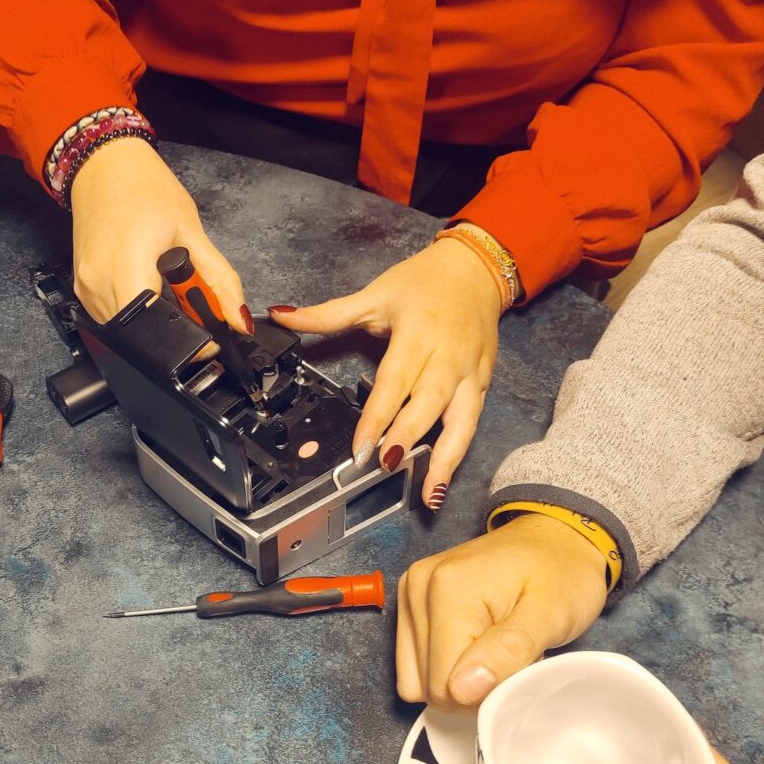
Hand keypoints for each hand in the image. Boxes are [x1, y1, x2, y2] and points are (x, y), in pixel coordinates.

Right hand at [70, 137, 250, 329]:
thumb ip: (220, 280)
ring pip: (124, 331)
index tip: (207, 338)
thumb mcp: (192, 232)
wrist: (104, 166)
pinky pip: (109, 317)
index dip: (187, 341)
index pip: (155, 329)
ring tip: (165, 289)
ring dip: (150, 322)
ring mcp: (85, 287)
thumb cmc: (146, 190)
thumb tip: (240, 320)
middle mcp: (100, 283)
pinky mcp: (80, 287)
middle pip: (140, 335)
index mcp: (128, 266)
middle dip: (171, 333)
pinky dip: (133, 311)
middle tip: (190, 307)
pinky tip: (144, 284)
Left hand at [270, 238, 500, 505]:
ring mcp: (470, 373)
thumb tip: (280, 315)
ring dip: (444, 459)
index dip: (377, 415)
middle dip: (407, 437)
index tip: (361, 444)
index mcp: (418, 334)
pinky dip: (459, 454)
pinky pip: (472, 423)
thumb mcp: (375, 293)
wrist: (476, 270)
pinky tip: (442, 481)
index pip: (395, 381)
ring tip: (428, 493)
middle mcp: (447, 358)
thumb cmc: (423, 282)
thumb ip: (329, 313)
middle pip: (428, 403)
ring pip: (460, 421)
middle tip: (385, 465)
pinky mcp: (483, 384)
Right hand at [396, 515, 606, 707]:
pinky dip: (443, 665)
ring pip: (416, 678)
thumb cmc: (562, 574)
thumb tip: (461, 690)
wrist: (556, 537)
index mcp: (448, 589)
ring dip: (456, 678)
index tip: (517, 670)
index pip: (445, 685)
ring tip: (493, 650)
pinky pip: (413, 662)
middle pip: (428, 683)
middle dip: (470, 687)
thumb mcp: (552, 615)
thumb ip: (509, 651)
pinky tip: (474, 645)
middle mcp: (418, 587)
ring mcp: (410, 592)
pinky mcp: (410, 600)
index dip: (484, 694)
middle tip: (509, 657)